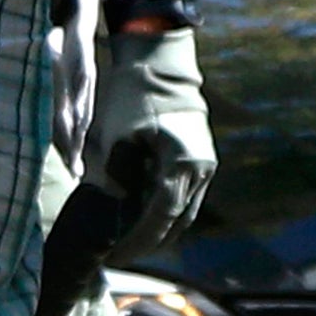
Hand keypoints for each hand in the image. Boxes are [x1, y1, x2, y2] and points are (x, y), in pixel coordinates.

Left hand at [84, 28, 216, 261]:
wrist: (160, 58)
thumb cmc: (131, 92)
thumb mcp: (114, 135)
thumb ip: (113, 175)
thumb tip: (109, 207)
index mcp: (180, 164)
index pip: (159, 217)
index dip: (138, 241)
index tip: (116, 257)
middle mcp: (200, 168)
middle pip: (178, 220)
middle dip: (150, 241)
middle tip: (119, 254)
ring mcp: (205, 162)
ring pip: (185, 209)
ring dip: (160, 226)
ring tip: (129, 239)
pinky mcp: (201, 155)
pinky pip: (185, 192)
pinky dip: (166, 206)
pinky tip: (143, 212)